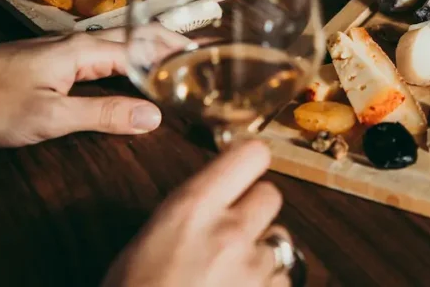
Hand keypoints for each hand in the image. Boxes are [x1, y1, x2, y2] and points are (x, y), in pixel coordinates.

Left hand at [0, 27, 186, 146]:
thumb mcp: (50, 117)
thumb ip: (104, 115)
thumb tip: (152, 116)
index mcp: (82, 51)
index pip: (142, 46)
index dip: (174, 51)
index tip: (205, 56)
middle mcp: (75, 43)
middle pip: (133, 39)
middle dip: (167, 45)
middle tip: (199, 57)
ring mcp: (60, 50)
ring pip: (116, 46)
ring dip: (146, 50)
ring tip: (174, 60)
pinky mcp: (48, 61)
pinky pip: (99, 54)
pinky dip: (124, 59)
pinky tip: (126, 71)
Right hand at [103, 140, 290, 286]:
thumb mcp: (147, 241)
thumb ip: (188, 214)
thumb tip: (210, 202)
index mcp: (192, 207)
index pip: (250, 155)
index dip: (249, 161)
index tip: (243, 169)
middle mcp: (231, 230)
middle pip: (271, 195)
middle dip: (256, 211)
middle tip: (234, 230)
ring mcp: (254, 268)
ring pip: (279, 241)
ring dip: (261, 255)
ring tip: (228, 277)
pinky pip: (282, 280)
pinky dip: (266, 286)